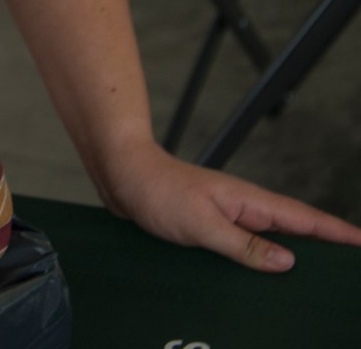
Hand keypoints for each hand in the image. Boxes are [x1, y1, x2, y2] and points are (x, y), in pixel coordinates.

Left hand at [101, 140, 360, 270]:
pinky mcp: (212, 228)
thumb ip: (244, 245)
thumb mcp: (202, 224)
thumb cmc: (159, 191)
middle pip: (296, 234)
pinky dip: (260, 261)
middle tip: (348, 275)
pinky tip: (262, 280)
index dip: (340, 234)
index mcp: (251, 202)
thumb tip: (288, 262)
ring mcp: (230, 218)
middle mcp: (246, 209)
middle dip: (326, 251)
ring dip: (292, 260)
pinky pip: (245, 247)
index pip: (307, 220)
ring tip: (317, 285)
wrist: (123, 176)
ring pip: (270, 243)